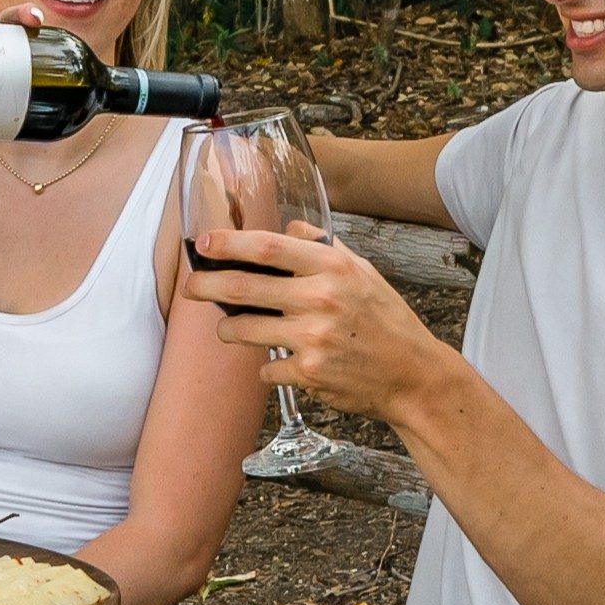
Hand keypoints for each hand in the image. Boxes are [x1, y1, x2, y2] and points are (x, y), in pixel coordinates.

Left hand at [188, 224, 447, 420]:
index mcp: (332, 268)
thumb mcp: (363, 272)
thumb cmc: (386, 321)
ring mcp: (313, 338)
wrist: (412, 375)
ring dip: (228, 329)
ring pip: (244, 330)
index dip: (228, 244)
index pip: (268, 247)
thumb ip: (323, 248)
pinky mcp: (308, 373)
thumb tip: (288, 229)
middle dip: (206, 286)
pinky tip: (282, 362)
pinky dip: (267, 365)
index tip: (203, 243)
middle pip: (243, 287)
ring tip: (230, 327)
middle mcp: (320, 299)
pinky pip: (266, 367)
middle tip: (191, 287)